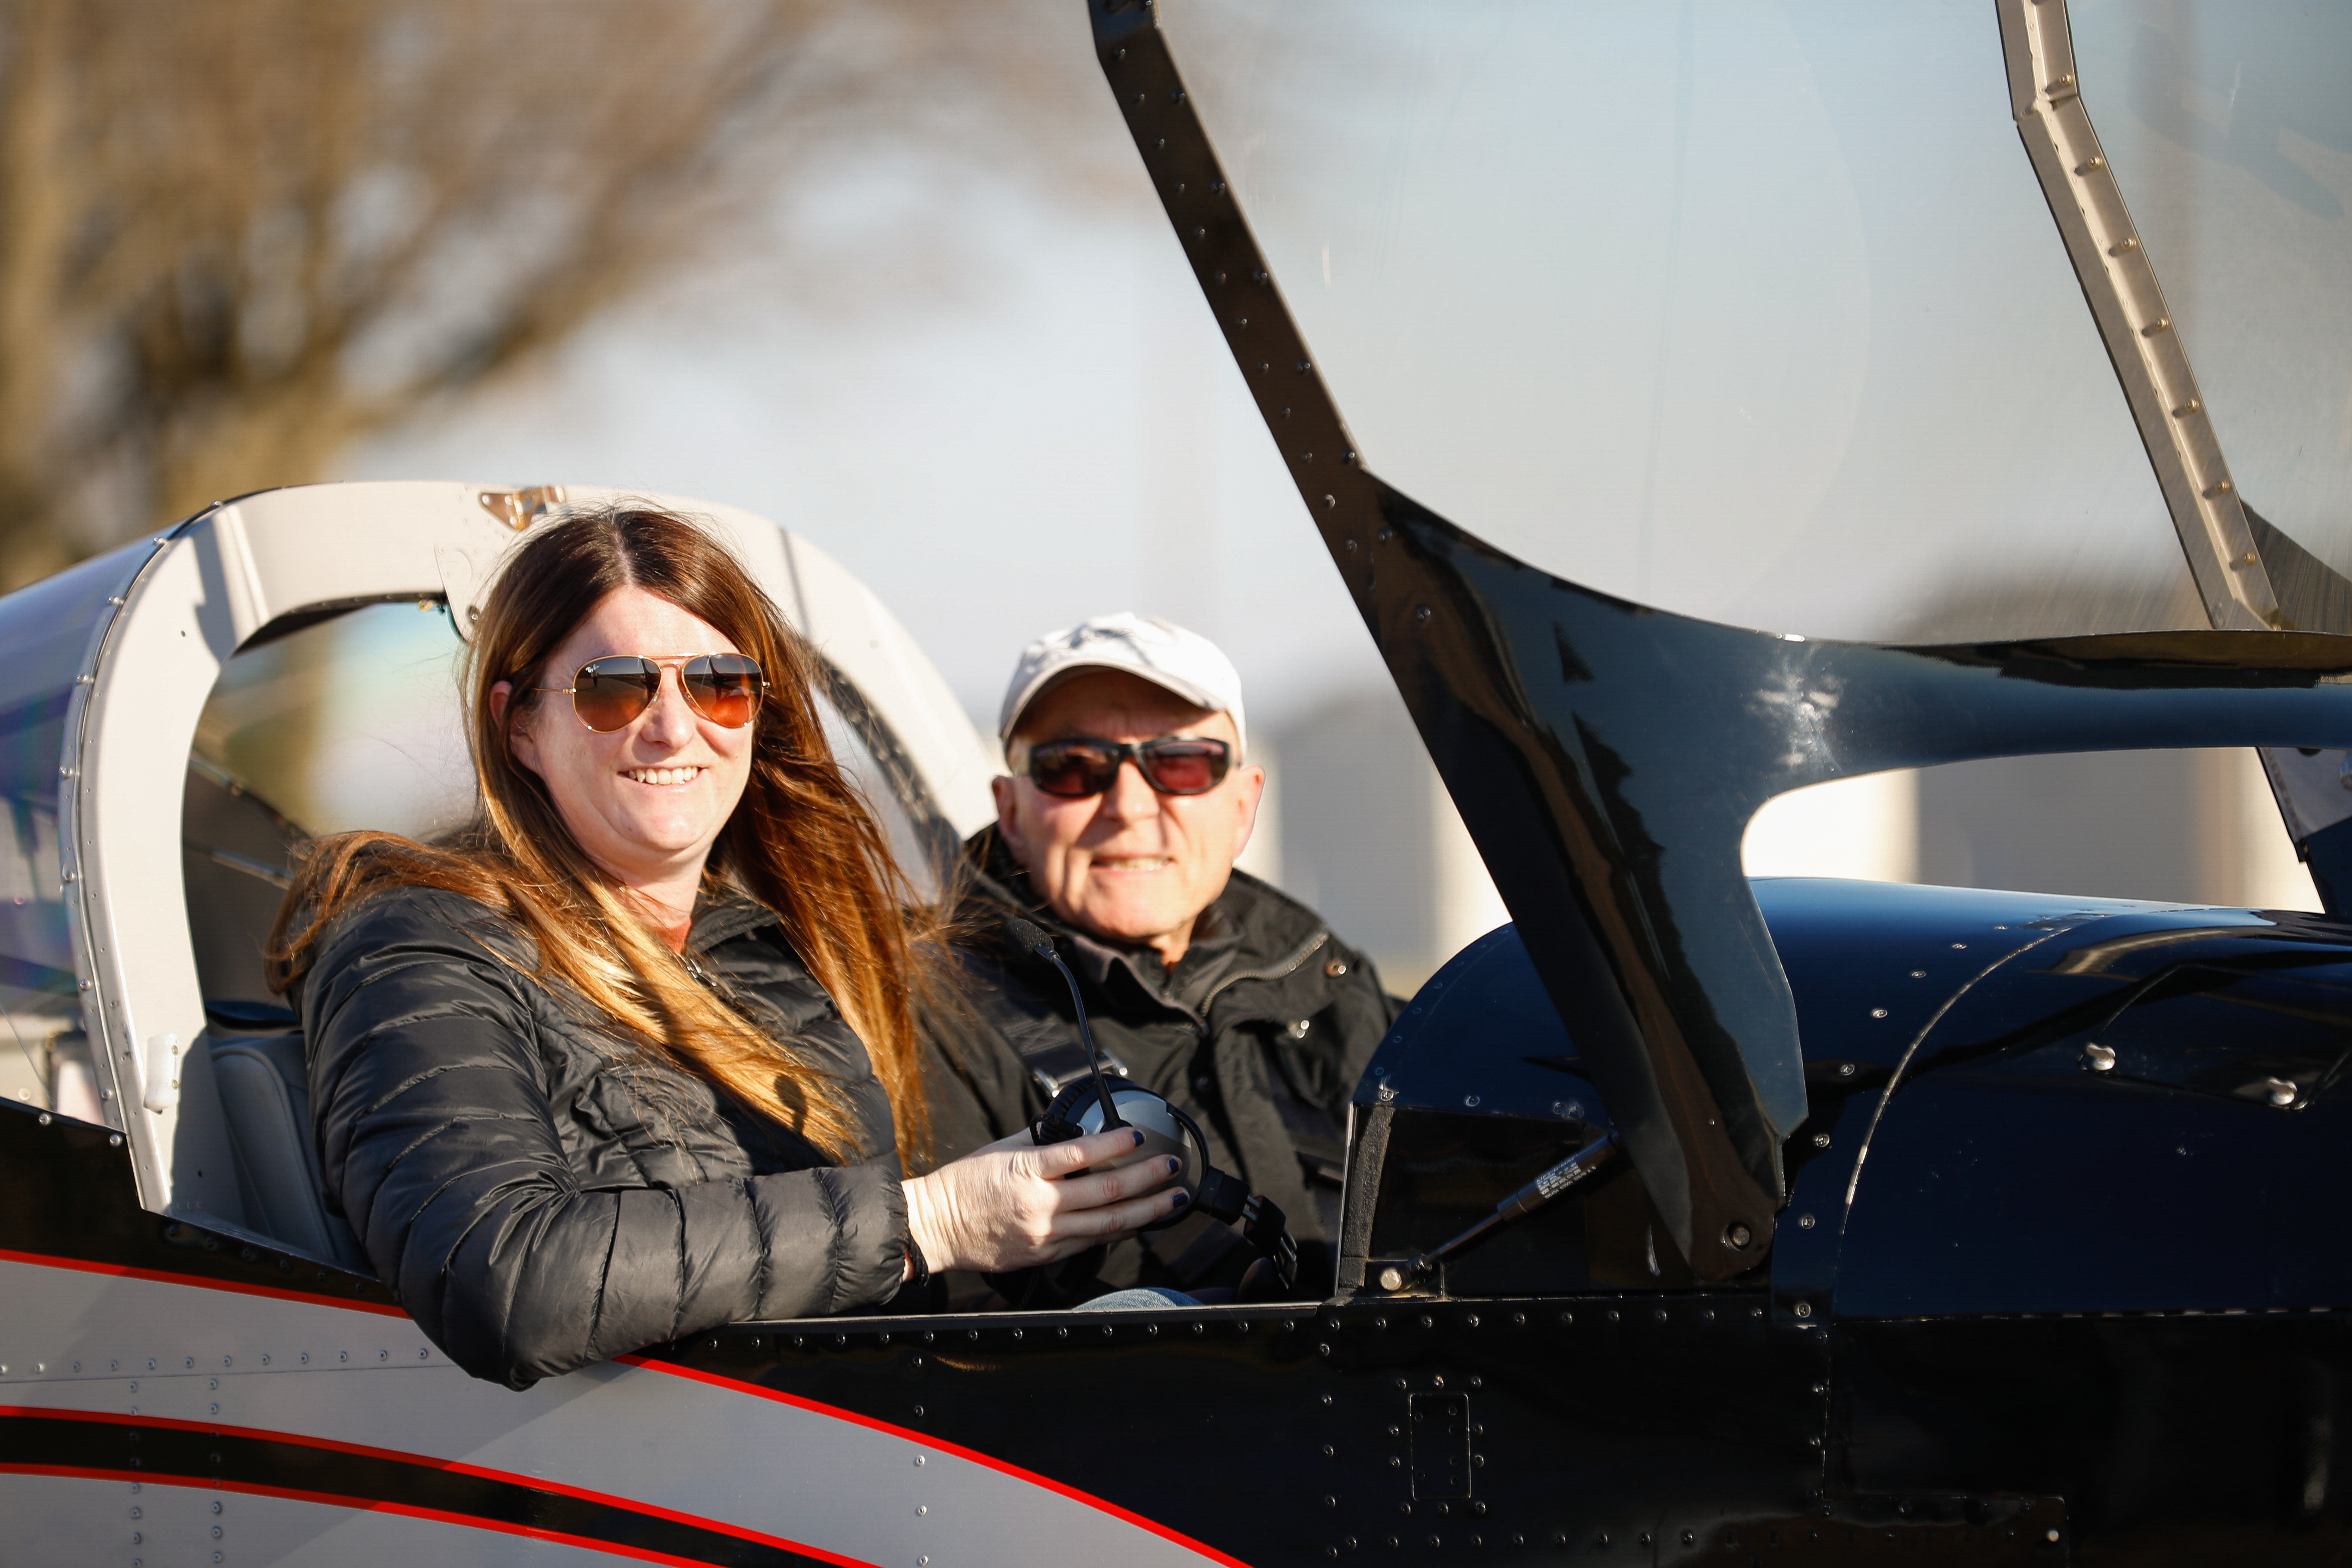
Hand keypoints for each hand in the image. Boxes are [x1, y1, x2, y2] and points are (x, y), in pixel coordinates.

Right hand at [904, 1126, 1187, 1275]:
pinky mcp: (1044, 1254)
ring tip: (1172, 1198)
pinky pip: (1090, 1243)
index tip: (1139, 1134)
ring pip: (1107, 1223)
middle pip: (1107, 1190)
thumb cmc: (964, 1185)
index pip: (1082, 1152)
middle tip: (1172, 1167)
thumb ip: (1039, 1142)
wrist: (935, 1226)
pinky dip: (1118, 1233)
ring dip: (1146, 1210)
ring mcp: (1044, 1233)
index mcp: (1026, 1170)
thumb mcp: (1000, 1150)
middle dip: (1147, 1178)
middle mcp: (1040, 1204)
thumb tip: (1072, 1133)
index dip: (1116, 1143)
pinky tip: (1138, 1224)